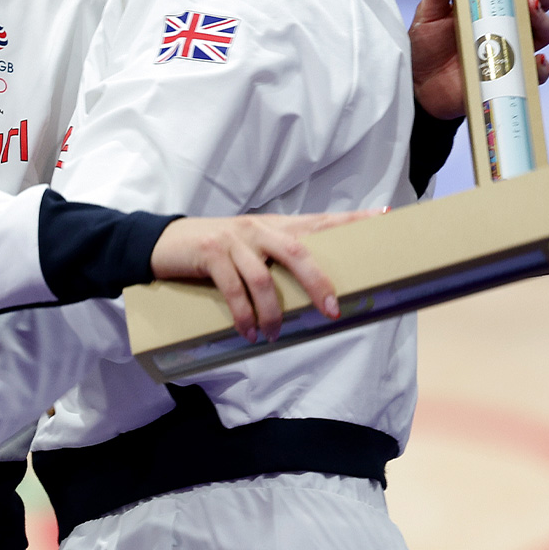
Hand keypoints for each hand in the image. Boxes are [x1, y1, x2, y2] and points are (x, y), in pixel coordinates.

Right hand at [149, 210, 378, 341]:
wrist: (163, 242)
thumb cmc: (214, 250)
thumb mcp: (250, 247)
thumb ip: (277, 259)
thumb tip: (313, 290)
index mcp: (274, 226)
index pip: (320, 220)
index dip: (352, 219)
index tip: (385, 215)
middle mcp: (258, 228)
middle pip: (298, 251)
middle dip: (318, 282)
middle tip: (332, 311)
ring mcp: (234, 239)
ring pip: (264, 276)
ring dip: (272, 311)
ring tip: (273, 334)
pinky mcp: (210, 252)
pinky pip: (233, 287)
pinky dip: (243, 313)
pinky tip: (249, 331)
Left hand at [410, 0, 548, 118]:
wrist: (419, 87)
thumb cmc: (427, 45)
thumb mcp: (428, 12)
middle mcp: (510, 19)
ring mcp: (515, 47)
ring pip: (547, 30)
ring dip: (542, 19)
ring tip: (529, 9)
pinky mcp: (512, 74)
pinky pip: (537, 72)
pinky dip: (540, 66)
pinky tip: (534, 59)